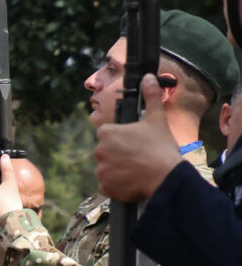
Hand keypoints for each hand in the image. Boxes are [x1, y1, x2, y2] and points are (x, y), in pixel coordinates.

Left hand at [95, 73, 184, 202]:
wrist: (166, 175)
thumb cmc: (160, 146)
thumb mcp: (156, 118)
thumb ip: (150, 97)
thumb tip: (148, 77)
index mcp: (106, 133)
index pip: (108, 134)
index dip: (122, 138)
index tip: (135, 142)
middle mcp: (98, 151)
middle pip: (107, 151)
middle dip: (119, 154)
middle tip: (139, 156)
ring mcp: (100, 170)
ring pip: (107, 168)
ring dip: (117, 170)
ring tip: (137, 169)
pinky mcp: (105, 187)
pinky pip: (107, 185)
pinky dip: (116, 185)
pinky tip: (132, 181)